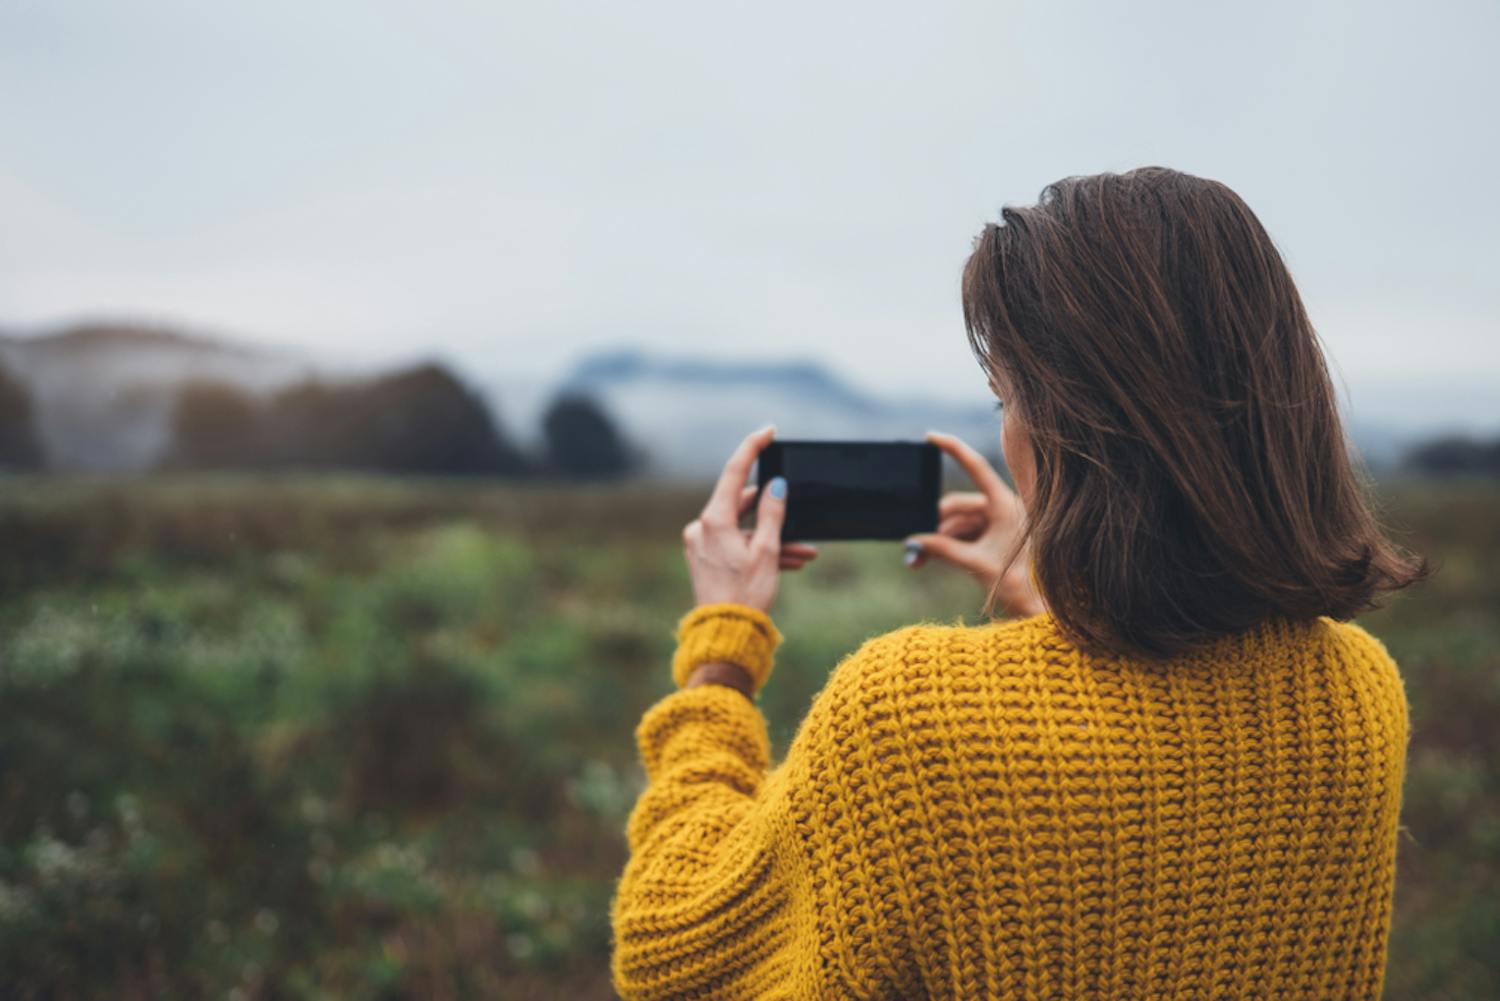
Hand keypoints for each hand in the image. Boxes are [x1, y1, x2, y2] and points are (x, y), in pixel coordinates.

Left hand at [682, 425, 818, 612]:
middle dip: (774, 510)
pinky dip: (761, 549)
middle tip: (800, 513)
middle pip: (741, 503)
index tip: (769, 431)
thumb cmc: (746, 595)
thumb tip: (776, 487)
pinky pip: (738, 545)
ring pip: (744, 528)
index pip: (734, 471)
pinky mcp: (707, 559)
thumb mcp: (767, 551)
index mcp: (713, 520)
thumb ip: (773, 514)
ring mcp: (702, 544)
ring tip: (806, 551)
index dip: (753, 448)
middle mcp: (702, 528)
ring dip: (774, 537)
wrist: (725, 635)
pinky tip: (791, 561)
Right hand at [905, 430, 1044, 616]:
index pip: (976, 468)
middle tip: (914, 547)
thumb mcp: (976, 564)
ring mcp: (1000, 522)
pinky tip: (933, 558)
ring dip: (939, 539)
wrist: (1039, 609)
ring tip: (919, 560)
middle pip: (958, 505)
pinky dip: (949, 544)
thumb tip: (914, 542)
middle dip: (934, 525)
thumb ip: (943, 549)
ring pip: (959, 522)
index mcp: (1006, 505)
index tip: (931, 436)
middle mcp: (1004, 509)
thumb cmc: (1019, 585)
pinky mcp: (996, 537)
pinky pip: (966, 533)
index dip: (953, 449)